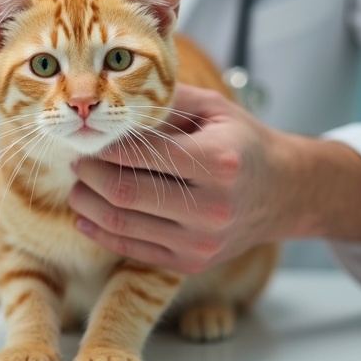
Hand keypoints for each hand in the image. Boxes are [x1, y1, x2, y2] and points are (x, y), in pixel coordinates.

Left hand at [68, 83, 306, 273]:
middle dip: (89, 175)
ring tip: (77, 185)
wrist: (285, 193)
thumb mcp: (215, 109)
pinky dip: (101, 232)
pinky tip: (86, 215)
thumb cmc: (244, 143)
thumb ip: (167, 100)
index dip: (106, 147)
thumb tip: (115, 97)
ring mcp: (202, 241)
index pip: (143, 155)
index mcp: (218, 161)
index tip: (89, 137)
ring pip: (123, 224)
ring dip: (88, 203)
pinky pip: (133, 249)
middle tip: (76, 160)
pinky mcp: (192, 263)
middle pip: (126, 192)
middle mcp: (212, 206)